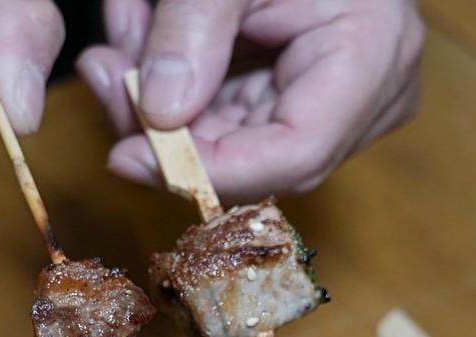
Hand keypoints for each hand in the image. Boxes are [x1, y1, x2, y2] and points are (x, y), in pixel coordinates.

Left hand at [76, 0, 423, 202]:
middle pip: (255, 157)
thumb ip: (193, 28)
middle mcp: (363, 96)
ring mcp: (333, 100)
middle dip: (167, 130)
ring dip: (158, 107)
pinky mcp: (298, 94)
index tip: (129, 154)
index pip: (296, 153)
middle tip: (103, 78)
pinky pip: (228, 115)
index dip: (210, 169)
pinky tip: (135, 45)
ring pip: (231, 143)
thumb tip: (157, 113)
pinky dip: (176, 88)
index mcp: (372, 55)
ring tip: (109, 55)